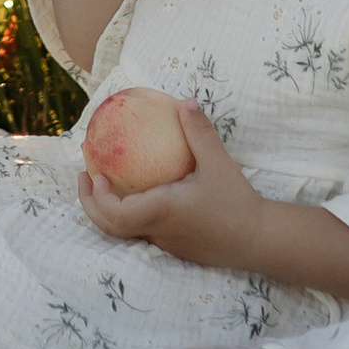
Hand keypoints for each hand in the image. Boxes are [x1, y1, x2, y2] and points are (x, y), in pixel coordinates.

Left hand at [78, 98, 270, 270]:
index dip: (96, 197)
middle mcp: (157, 231)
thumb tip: (185, 101)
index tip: (94, 173)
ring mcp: (166, 243)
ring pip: (126, 232)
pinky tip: (143, 194)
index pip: (114, 213)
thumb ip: (199, 132)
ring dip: (110, 209)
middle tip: (88, 176)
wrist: (259, 240)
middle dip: (91, 204)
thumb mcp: (218, 162)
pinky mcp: (176, 248)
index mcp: (161, 211)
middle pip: (110, 227)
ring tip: (107, 183)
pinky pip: (144, 232)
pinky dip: (131, 214)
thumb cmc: (237, 202)